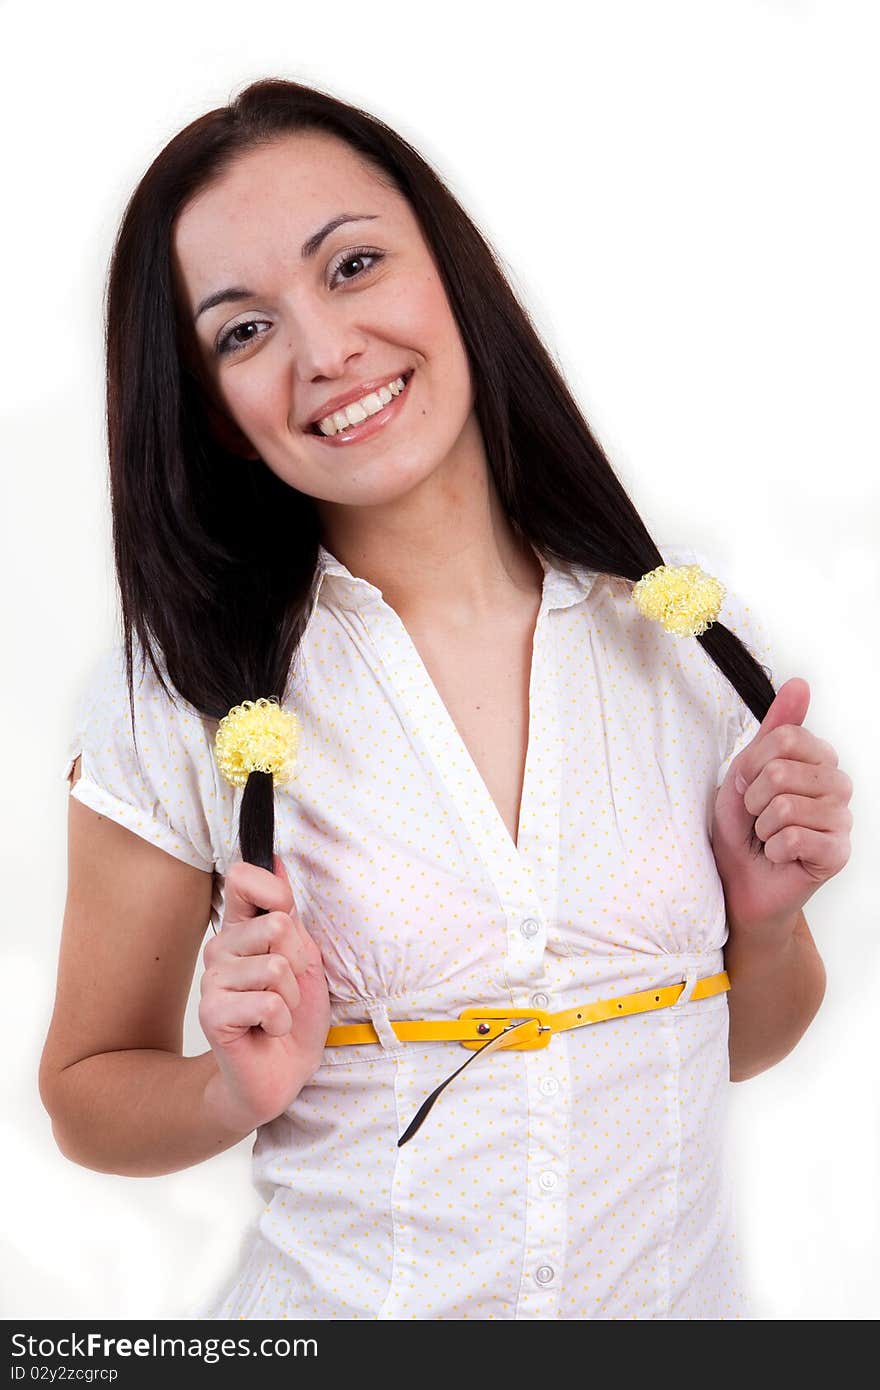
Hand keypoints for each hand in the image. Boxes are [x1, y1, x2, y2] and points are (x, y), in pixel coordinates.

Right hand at [199, 854, 330, 1133]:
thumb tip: (278, 862)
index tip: (288, 917)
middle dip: (298, 963)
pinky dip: (280, 1021)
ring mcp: (213, 980)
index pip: (244, 878)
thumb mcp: (305, 958)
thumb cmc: (294, 1017)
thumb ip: (289, 914)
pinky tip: (266, 1032)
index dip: (275, 891)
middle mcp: (221, 948)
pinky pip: (267, 1002)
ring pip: (275, 967)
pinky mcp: (212, 1013)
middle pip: (276, 925)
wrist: (281, 1073)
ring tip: (277, 1013)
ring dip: (290, 998)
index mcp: (242, 929)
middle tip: (287, 991)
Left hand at [710, 677, 852, 944]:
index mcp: (818, 759)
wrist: (742, 882)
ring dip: (762, 826)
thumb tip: (800, 683)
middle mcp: (837, 784)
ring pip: (785, 806)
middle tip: (758, 818)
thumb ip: (774, 728)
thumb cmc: (743, 827)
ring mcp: (843, 819)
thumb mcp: (746, 771)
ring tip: (768, 836)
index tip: (748, 785)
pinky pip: (795, 838)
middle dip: (753, 799)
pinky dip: (773, 849)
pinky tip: (780, 855)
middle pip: (781, 771)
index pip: (784, 738)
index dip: (752, 765)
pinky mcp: (839, 852)